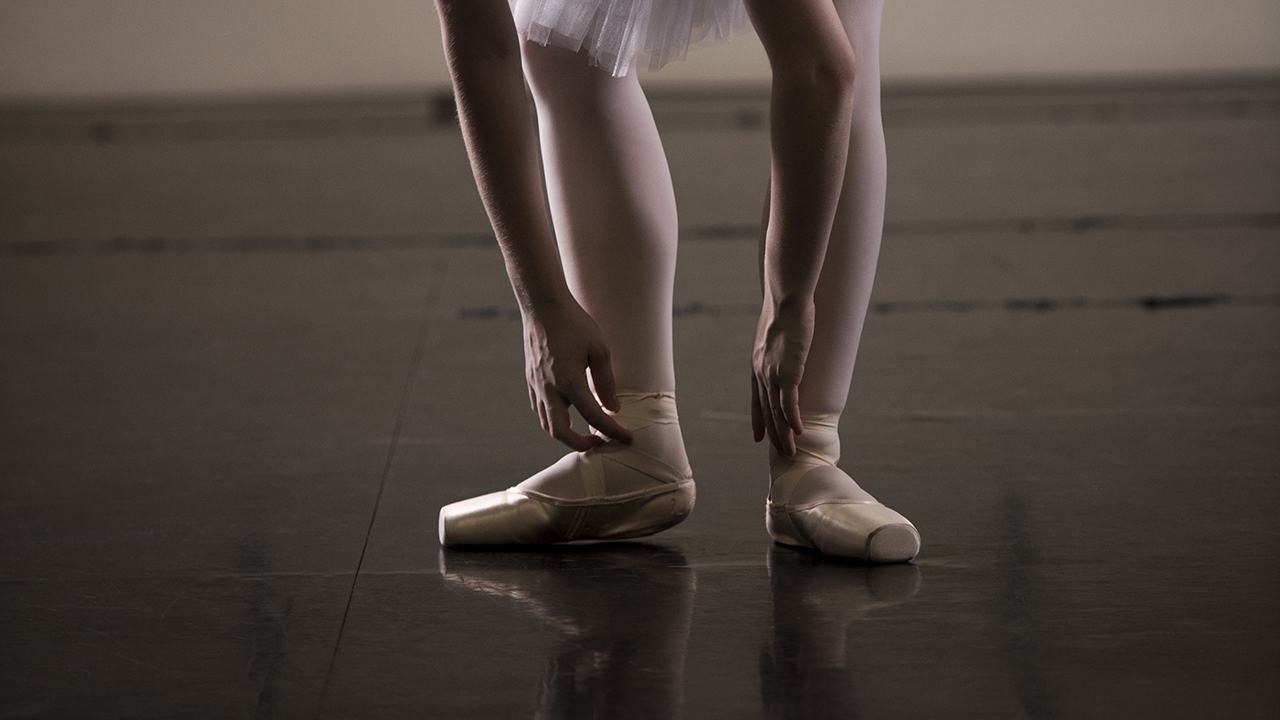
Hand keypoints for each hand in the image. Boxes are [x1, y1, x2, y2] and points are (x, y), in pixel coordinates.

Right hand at [523, 299, 631, 450]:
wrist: (543, 307)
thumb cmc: (574, 324)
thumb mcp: (599, 349)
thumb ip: (606, 382)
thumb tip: (613, 408)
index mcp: (569, 382)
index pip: (594, 417)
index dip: (612, 431)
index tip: (626, 437)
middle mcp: (549, 389)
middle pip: (560, 433)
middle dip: (581, 444)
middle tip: (601, 442)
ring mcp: (537, 386)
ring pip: (547, 424)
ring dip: (566, 434)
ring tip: (586, 431)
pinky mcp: (531, 381)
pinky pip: (540, 409)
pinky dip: (554, 419)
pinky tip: (568, 413)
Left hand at [751, 298, 814, 455]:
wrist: (785, 300)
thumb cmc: (785, 310)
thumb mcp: (776, 331)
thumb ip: (779, 345)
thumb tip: (788, 345)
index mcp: (757, 365)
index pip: (756, 399)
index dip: (758, 420)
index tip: (758, 437)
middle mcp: (761, 373)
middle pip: (767, 411)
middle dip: (773, 434)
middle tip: (781, 453)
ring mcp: (773, 374)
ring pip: (776, 412)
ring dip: (784, 434)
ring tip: (790, 451)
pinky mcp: (788, 372)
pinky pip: (789, 404)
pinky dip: (793, 420)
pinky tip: (799, 432)